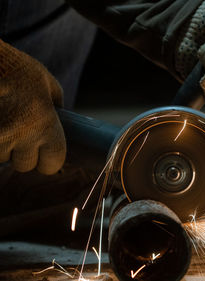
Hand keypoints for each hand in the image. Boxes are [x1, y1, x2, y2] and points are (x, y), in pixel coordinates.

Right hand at [0, 40, 65, 174]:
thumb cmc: (17, 68)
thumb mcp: (47, 83)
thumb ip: (57, 106)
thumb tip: (64, 122)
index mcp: (45, 125)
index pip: (52, 164)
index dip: (48, 161)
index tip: (45, 154)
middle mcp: (21, 135)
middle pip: (25, 165)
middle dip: (23, 154)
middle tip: (21, 134)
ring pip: (2, 158)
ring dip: (4, 147)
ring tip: (5, 123)